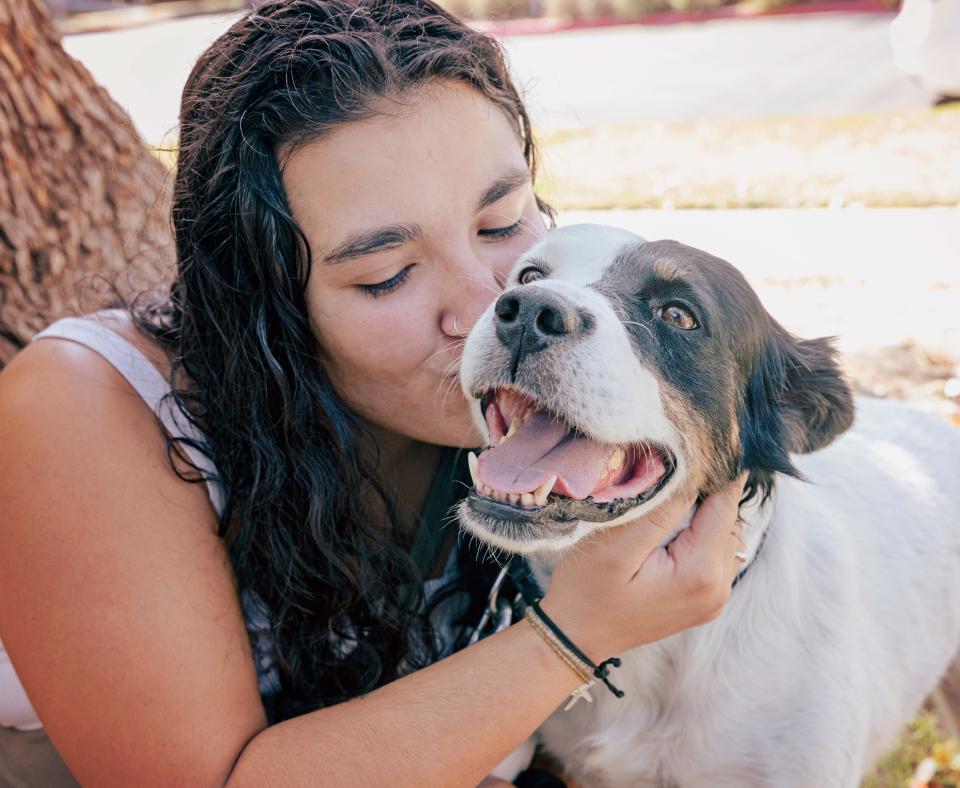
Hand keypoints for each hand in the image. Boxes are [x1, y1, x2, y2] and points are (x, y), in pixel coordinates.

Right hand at [539, 475, 747, 657]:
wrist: (576, 636)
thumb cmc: (587, 590)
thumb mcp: (616, 545)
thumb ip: (660, 511)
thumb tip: (691, 473)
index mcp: (701, 572)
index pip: (725, 504)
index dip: (713, 472)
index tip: (696, 444)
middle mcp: (719, 588)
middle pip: (729, 518)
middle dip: (705, 492)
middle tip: (673, 468)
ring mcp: (716, 598)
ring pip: (726, 534)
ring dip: (704, 513)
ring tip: (670, 497)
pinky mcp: (706, 599)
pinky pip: (717, 553)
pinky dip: (702, 534)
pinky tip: (673, 526)